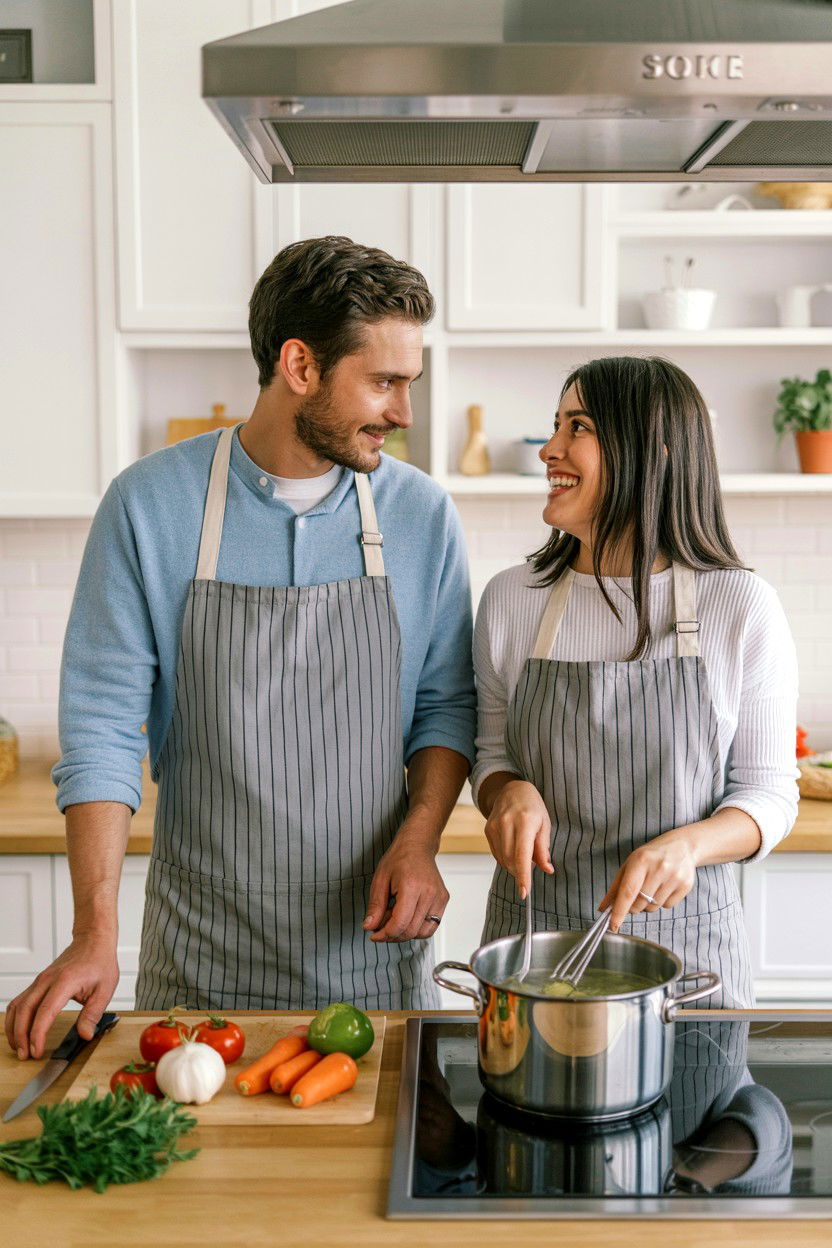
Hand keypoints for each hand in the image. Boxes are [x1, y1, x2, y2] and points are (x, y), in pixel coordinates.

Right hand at [4, 934, 118, 1059]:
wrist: (92, 941)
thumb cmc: (99, 962)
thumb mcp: (105, 989)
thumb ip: (93, 1014)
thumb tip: (85, 1035)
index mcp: (65, 981)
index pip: (45, 1011)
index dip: (37, 1034)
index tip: (36, 1051)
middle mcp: (47, 980)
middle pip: (25, 1010)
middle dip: (21, 1036)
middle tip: (26, 1055)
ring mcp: (40, 980)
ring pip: (17, 1006)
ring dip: (14, 1029)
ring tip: (19, 1048)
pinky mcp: (37, 983)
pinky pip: (19, 1001)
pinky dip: (15, 1018)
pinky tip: (18, 1031)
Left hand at [363, 830, 448, 941]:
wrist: (417, 846)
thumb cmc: (399, 859)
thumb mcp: (380, 880)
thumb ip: (375, 906)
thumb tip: (370, 927)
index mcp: (412, 886)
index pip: (400, 923)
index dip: (385, 934)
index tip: (374, 935)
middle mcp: (429, 893)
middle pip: (410, 930)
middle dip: (392, 935)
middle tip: (380, 928)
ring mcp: (439, 897)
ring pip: (422, 932)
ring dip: (404, 934)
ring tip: (393, 920)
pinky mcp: (443, 900)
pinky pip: (431, 926)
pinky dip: (417, 929)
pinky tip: (406, 919)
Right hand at [483, 779, 553, 899]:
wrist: (512, 790)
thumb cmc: (532, 806)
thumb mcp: (544, 825)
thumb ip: (543, 849)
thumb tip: (546, 869)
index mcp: (525, 822)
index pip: (522, 856)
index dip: (523, 876)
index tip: (525, 892)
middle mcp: (507, 824)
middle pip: (511, 860)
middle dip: (521, 872)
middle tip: (531, 867)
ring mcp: (494, 827)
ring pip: (502, 859)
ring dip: (513, 866)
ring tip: (523, 855)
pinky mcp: (487, 830)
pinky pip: (496, 853)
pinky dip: (506, 859)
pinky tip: (513, 851)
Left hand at [598, 828, 698, 932]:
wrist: (682, 845)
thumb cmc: (650, 856)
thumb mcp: (630, 864)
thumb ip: (615, 887)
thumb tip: (603, 909)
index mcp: (641, 860)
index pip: (628, 892)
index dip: (619, 911)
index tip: (613, 926)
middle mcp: (659, 868)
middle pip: (639, 904)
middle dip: (633, 906)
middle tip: (635, 894)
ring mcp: (674, 877)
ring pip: (653, 907)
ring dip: (648, 904)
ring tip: (652, 886)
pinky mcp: (686, 885)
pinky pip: (667, 906)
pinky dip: (662, 902)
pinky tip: (664, 887)